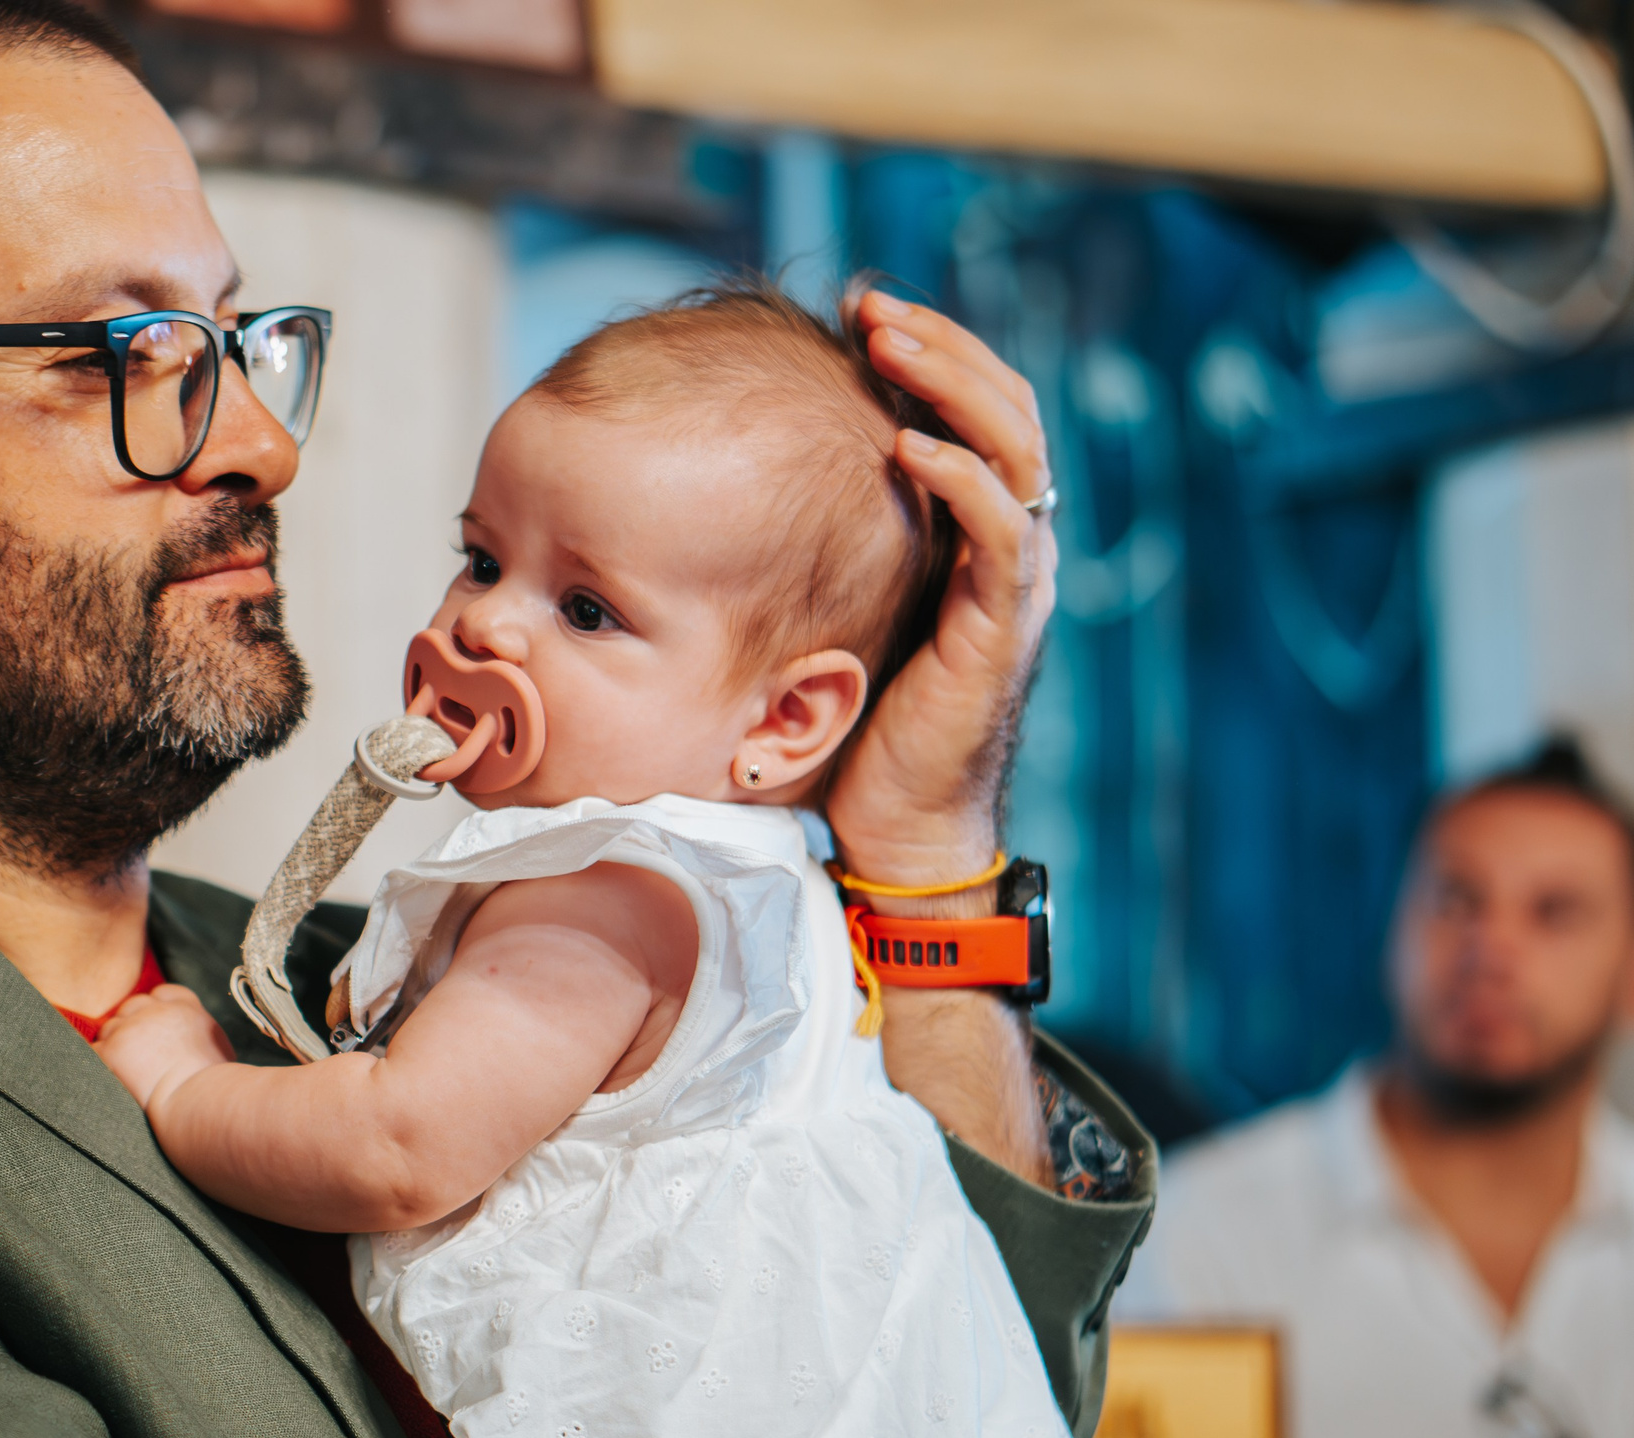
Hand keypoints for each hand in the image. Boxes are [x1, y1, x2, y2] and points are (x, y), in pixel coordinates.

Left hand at [93, 985, 234, 1116]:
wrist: (198, 1102)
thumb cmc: (213, 1085)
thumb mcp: (217, 1047)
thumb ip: (199, 1032)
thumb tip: (193, 1039)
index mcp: (185, 1007)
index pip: (161, 993)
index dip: (155, 1009)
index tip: (155, 1030)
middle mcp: (156, 1011)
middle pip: (131, 1007)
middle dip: (132, 1026)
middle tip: (138, 1055)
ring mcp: (132, 1028)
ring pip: (110, 1028)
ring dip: (114, 1046)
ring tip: (129, 1073)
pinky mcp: (112, 1049)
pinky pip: (95, 1051)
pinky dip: (101, 1063)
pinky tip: (113, 1078)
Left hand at [830, 290, 1056, 894]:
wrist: (897, 824)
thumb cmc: (858, 718)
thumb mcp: (838, 602)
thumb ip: (827, 537)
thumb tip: (733, 471)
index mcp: (977, 531)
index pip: (976, 409)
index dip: (931, 348)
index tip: (859, 303)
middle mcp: (1010, 545)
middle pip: (1004, 407)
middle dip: (941, 345)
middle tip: (871, 303)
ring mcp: (1015, 583)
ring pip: (1014, 450)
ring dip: (953, 386)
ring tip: (890, 344)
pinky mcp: (1001, 626)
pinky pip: (1003, 534)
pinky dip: (963, 480)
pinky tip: (912, 445)